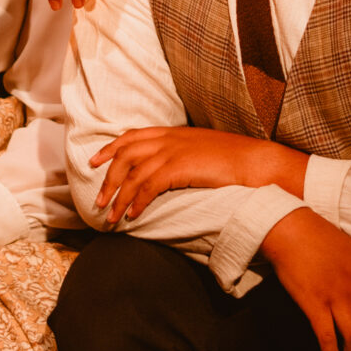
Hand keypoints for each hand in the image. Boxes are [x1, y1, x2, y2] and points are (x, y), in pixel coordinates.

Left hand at [90, 126, 299, 223]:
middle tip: (98, 200)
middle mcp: (168, 139)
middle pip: (125, 156)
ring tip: (111, 217)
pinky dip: (136, 202)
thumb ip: (181, 153)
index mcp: (172, 132)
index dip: (110, 149)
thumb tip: (168, 169)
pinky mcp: (179, 168)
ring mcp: (173, 152)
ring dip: (118, 198)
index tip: (95, 162)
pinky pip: (147, 187)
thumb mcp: (201, 150)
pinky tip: (133, 216)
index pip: (131, 136)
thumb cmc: (234, 160)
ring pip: (132, 174)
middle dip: (108, 179)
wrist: (255, 162)